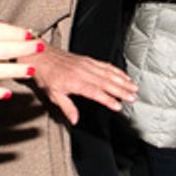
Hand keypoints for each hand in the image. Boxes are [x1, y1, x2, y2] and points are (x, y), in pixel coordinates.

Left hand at [21, 45, 137, 124]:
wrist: (41, 56)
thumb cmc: (46, 75)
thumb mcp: (52, 95)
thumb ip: (67, 107)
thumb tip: (75, 120)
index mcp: (75, 82)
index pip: (95, 92)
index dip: (108, 99)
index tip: (118, 106)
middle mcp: (83, 72)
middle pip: (107, 82)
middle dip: (122, 90)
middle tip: (133, 97)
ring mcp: (87, 64)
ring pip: (109, 73)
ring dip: (123, 80)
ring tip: (134, 87)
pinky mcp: (88, 60)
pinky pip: (105, 65)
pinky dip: (116, 70)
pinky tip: (124, 75)